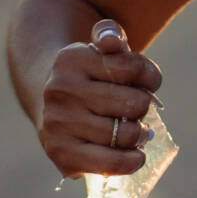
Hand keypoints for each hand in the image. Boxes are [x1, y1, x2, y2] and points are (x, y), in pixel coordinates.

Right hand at [36, 17, 164, 176]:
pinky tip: (135, 155)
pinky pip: (111, 163)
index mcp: (72, 59)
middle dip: (142, 106)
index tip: (144, 81)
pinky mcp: (60, 153)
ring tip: (131, 129)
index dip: (149, 77)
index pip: (131, 68)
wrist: (47, 97)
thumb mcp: (99, 47)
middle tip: (135, 109)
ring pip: (126, 134)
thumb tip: (112, 41)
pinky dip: (131, 161)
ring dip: (138, 133)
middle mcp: (59, 91)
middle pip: (135, 104)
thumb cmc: (89, 74)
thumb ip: (111, 34)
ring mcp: (57, 124)